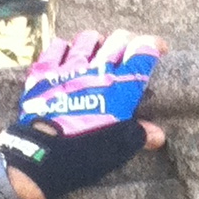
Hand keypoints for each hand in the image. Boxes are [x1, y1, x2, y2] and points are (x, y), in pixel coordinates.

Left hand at [0, 28, 166, 198]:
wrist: (41, 160)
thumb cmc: (83, 156)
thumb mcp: (117, 148)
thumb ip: (139, 135)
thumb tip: (157, 134)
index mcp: (120, 88)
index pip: (144, 51)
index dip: (154, 46)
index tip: (157, 50)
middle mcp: (98, 70)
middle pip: (120, 38)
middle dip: (127, 42)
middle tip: (125, 54)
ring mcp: (70, 68)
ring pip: (89, 38)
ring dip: (96, 42)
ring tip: (96, 52)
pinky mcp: (45, 72)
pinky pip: (57, 46)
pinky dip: (63, 48)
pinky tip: (66, 56)